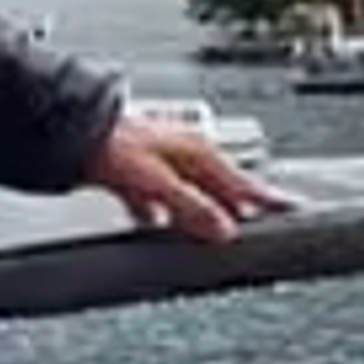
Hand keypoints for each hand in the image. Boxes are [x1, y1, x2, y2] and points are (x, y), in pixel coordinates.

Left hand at [87, 109, 280, 242]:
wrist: (71, 131)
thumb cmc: (113, 144)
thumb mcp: (159, 181)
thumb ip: (192, 207)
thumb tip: (225, 230)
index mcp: (197, 153)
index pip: (244, 183)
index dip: (268, 199)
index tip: (292, 209)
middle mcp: (183, 155)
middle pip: (222, 189)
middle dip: (242, 207)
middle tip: (266, 221)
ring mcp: (162, 163)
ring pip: (193, 194)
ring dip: (204, 212)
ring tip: (217, 232)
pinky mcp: (139, 173)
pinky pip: (162, 199)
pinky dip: (166, 214)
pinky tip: (159, 224)